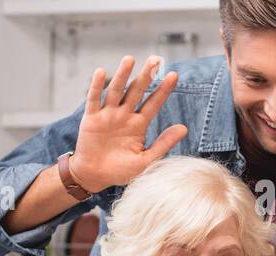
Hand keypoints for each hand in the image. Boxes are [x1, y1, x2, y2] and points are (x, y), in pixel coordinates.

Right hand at [70, 55, 188, 192]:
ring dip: (122, 75)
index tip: (174, 75)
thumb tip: (184, 128)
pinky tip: (101, 72)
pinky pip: (94, 100)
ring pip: (116, 91)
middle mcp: (124, 115)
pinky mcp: (91, 119)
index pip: (153, 103)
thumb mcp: (146, 160)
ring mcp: (108, 115)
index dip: (163, 89)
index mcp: (139, 124)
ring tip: (130, 59)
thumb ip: (164, 143)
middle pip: (136, 91)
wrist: (95, 177)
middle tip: (156, 59)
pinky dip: (96, 86)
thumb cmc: (121, 171)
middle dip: (145, 76)